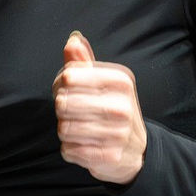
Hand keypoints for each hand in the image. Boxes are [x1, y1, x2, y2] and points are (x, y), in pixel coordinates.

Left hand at [53, 31, 146, 183]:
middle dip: (61, 109)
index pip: (68, 76)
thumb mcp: (103, 81)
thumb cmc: (112, 109)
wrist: (136, 150)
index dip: (60, 84)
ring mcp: (118, 133)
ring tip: (79, 129)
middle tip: (71, 112)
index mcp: (121, 80)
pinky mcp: (109, 156)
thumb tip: (73, 40)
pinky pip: (69, 150)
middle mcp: (122, 106)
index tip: (69, 90)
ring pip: (64, 128)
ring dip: (65, 130)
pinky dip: (70, 149)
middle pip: (63, 103)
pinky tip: (83, 145)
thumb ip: (84, 60)